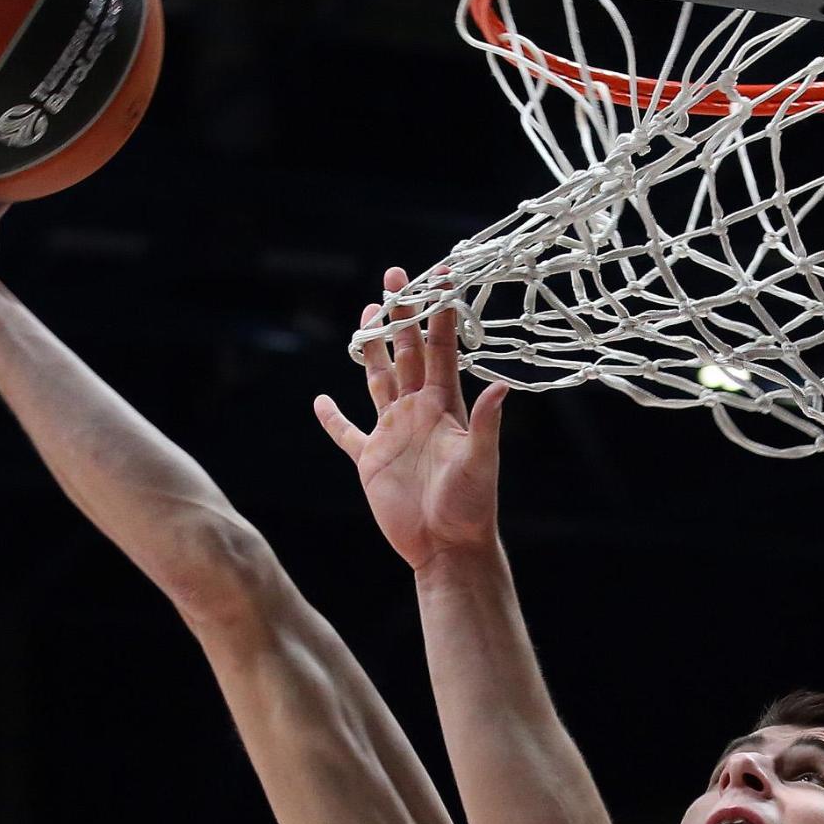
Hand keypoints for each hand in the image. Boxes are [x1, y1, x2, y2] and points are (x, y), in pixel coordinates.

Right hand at [313, 268, 511, 573]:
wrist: (447, 546)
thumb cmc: (471, 506)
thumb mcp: (481, 462)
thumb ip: (486, 424)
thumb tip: (502, 388)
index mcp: (444, 407)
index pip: (441, 350)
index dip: (440, 314)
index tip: (442, 278)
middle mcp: (417, 412)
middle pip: (406, 352)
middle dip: (401, 314)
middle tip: (395, 277)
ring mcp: (392, 432)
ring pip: (377, 379)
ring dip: (372, 348)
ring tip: (367, 314)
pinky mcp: (370, 459)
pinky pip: (347, 434)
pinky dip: (333, 419)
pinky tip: (321, 401)